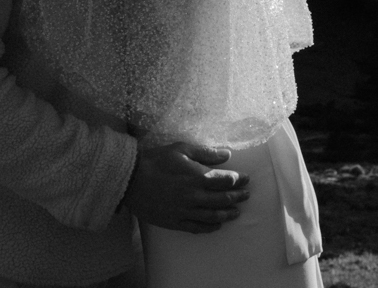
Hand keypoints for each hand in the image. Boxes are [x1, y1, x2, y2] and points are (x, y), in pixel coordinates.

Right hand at [122, 142, 250, 233]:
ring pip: (213, 215)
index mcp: (197, 177)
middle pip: (223, 199)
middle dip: (238, 197)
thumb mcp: (182, 149)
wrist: (131, 180)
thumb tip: (227, 154)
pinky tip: (217, 225)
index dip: (239, 180)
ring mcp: (185, 211)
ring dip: (228, 214)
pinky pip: (197, 227)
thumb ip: (206, 153)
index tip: (246, 179)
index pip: (225, 180)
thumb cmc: (156, 160)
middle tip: (246, 195)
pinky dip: (210, 227)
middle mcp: (194, 196)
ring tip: (237, 212)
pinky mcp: (175, 222)